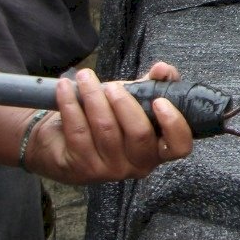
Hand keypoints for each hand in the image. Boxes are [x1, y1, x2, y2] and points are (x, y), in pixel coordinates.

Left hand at [23, 63, 194, 183]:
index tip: (160, 101)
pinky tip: (65, 88)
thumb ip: (153, 84)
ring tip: (86, 78)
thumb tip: (162, 69)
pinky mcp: (79, 167)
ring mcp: (108, 169)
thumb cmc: (106, 119)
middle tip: (112, 87)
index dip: (174, 124)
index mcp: (157, 149)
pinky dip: (71, 104)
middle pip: (139, 134)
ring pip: (105, 129)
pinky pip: (78, 131)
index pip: (179, 146)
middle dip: (125, 104)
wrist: (60, 141)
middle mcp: (137, 165)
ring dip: (94, 97)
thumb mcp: (133, 100)